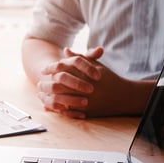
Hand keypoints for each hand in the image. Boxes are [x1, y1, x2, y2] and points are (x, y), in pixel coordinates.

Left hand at [38, 47, 153, 117]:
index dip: (51, 69)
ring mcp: (85, 101)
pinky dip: (57, 109)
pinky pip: (68, 112)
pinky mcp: (86, 112)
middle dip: (47, 85)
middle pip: (59, 85)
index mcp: (86, 74)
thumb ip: (80, 58)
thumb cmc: (109, 79)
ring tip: (41, 95)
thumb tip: (65, 50)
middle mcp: (85, 87)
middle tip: (39, 83)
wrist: (125, 97)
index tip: (44, 70)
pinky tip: (50, 107)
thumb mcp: (96, 66)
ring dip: (49, 98)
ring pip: (62, 99)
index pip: (64, 69)